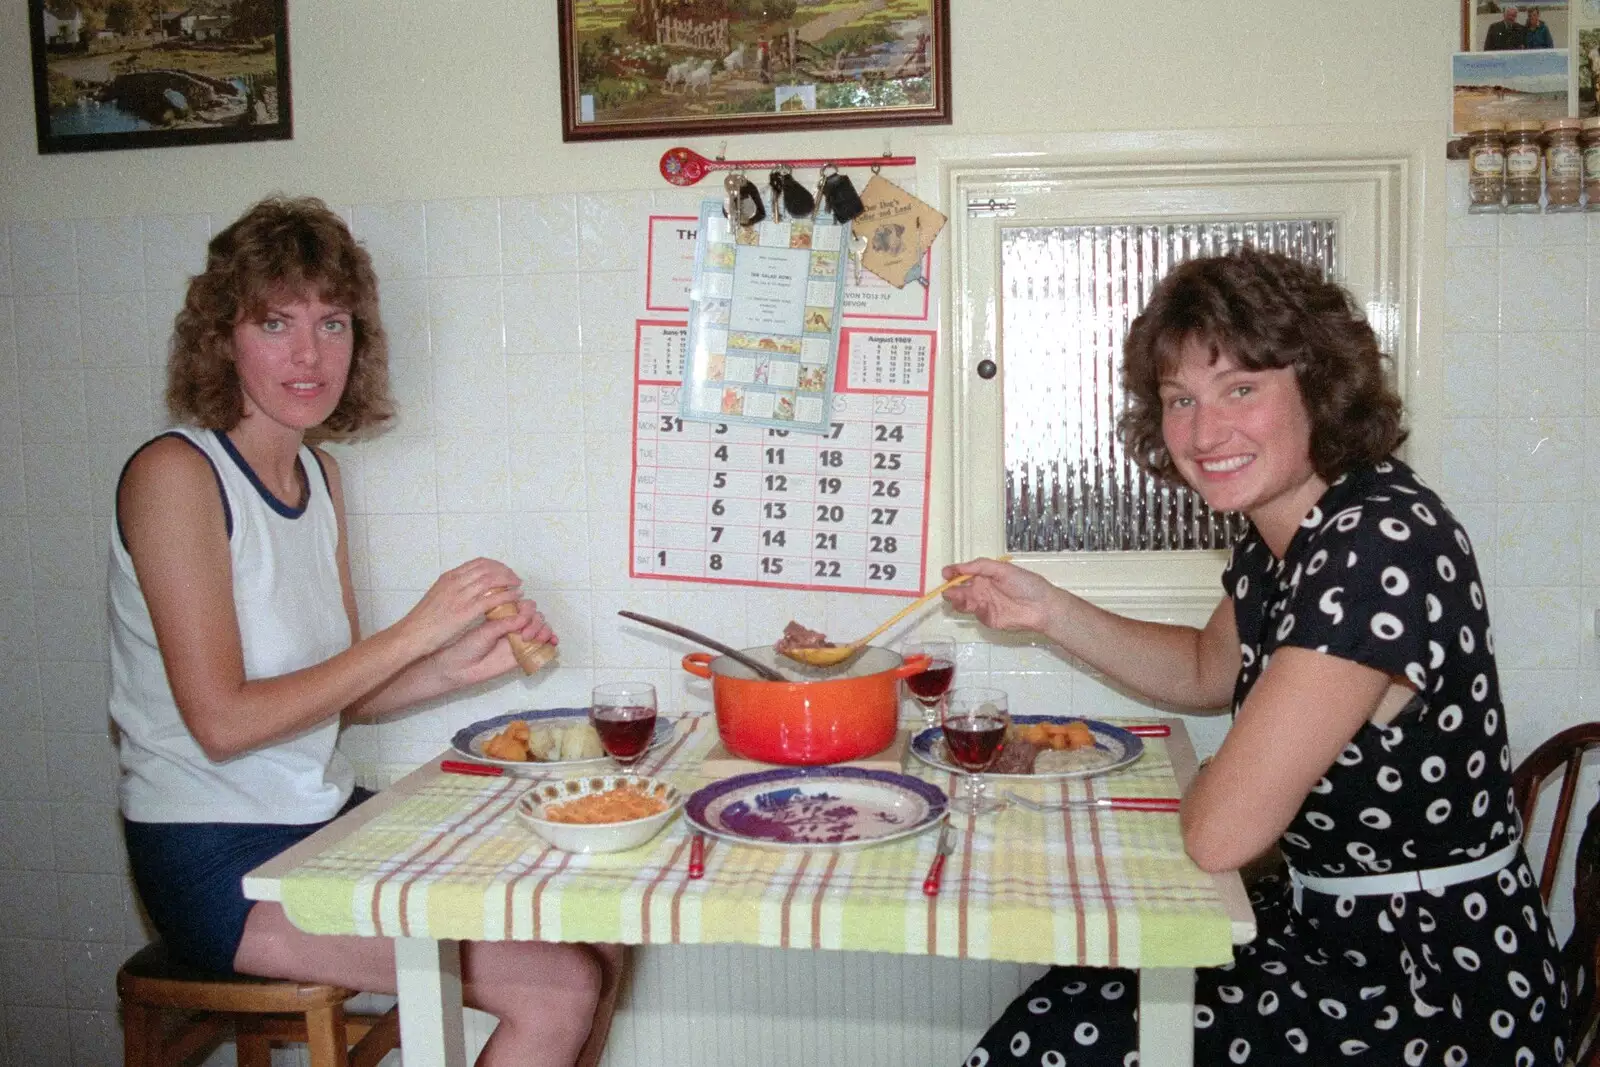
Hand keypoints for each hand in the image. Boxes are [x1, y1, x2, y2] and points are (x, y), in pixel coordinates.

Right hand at [396, 558, 523, 659]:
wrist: (412, 633)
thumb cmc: (423, 620)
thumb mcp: (438, 595)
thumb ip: (453, 589)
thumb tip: (468, 587)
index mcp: (449, 577)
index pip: (479, 563)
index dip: (496, 565)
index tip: (505, 571)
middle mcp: (456, 582)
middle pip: (488, 569)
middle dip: (506, 572)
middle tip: (515, 579)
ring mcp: (460, 596)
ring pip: (492, 581)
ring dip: (509, 582)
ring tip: (518, 587)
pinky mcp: (465, 611)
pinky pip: (492, 599)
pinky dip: (507, 596)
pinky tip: (515, 598)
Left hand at [434, 597, 558, 689]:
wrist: (462, 667)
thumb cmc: (468, 646)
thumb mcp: (486, 631)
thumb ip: (505, 624)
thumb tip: (524, 618)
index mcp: (505, 614)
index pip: (525, 606)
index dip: (528, 610)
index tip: (521, 618)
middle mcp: (514, 625)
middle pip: (537, 616)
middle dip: (536, 622)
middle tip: (525, 635)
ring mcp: (520, 639)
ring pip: (542, 629)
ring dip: (544, 631)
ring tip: (536, 639)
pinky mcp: (524, 654)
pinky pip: (542, 646)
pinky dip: (551, 643)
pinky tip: (552, 643)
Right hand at [941, 557, 1061, 634]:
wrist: (1042, 607)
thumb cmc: (1026, 584)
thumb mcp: (1003, 569)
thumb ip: (980, 566)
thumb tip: (959, 567)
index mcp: (984, 575)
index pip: (963, 574)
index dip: (952, 573)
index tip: (946, 574)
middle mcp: (981, 590)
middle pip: (959, 590)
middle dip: (951, 590)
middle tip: (949, 591)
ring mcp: (983, 605)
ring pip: (963, 603)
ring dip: (957, 600)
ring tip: (957, 598)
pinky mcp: (988, 619)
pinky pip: (975, 614)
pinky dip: (974, 610)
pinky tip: (980, 606)